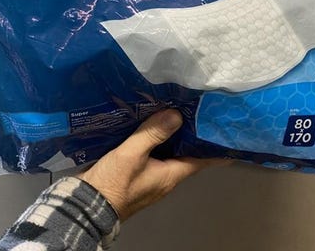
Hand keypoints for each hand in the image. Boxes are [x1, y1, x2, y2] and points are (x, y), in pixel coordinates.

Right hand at [77, 109, 221, 220]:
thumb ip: (153, 134)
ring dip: (175, 134)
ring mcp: (152, 175)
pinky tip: (153, 124)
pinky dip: (158, 138)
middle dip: (195, 134)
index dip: (215, 148)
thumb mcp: (132, 154)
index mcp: (171, 174)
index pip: (202, 160)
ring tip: (180, 110)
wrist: (86, 204)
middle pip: (187, 153)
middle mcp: (166, 176)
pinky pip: (155, 152)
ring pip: (170, 151)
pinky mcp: (138, 171)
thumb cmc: (113, 183)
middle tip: (201, 111)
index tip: (228, 135)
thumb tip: (177, 115)